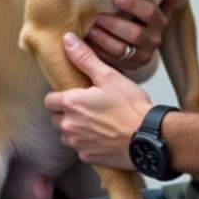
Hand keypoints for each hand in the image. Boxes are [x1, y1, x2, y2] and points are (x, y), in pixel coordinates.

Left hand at [44, 32, 151, 167]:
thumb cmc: (130, 106)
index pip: (49, 100)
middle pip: (56, 119)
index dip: (60, 96)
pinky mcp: (89, 158)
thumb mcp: (109, 76)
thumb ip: (85, 58)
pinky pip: (80, 149)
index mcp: (71, 103)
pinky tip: (104, 135)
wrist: (148, 137)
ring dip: (76, 129)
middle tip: (88, 106)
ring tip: (96, 120)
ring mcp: (78, 144)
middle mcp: (69, 126)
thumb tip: (67, 40)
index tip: (74, 93)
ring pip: (67, 135)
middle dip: (67, 113)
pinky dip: (88, 143)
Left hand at [86, 0, 177, 70]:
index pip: (150, 12)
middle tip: (97, 16)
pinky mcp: (128, 67)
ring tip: (89, 29)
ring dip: (102, 39)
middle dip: (113, 24)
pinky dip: (97, 52)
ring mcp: (141, 56)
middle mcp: (153, 40)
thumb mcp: (156, 7)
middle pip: (134, 34)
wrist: (143, 44)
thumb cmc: (143, 18)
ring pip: (120, 49)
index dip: (133, 4)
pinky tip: (87, 42)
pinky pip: (111, 61)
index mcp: (160, 22)